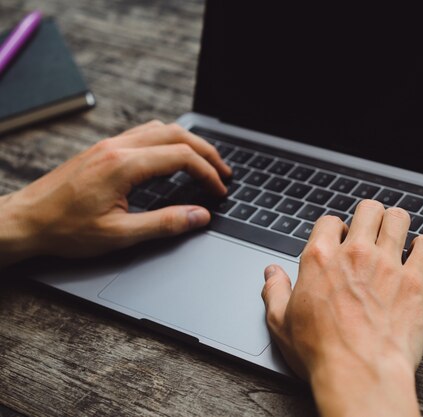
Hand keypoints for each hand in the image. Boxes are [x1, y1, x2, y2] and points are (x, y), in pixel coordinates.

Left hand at [0, 121, 230, 266]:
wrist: (25, 221)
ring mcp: (108, 144)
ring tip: (205, 162)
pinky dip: (168, 141)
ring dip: (188, 142)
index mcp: (123, 165)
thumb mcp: (119, 235)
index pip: (181, 157)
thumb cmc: (65, 230)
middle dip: (206, 152)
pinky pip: (144, 133)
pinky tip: (171, 156)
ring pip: (160, 129)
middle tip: (223, 172)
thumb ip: (164, 223)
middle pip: (176, 134)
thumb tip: (199, 215)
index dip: (207, 173)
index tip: (219, 191)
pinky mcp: (102, 149)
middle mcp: (117, 147)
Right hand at [262, 200, 422, 416]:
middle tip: (371, 230)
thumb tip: (271, 274)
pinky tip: (419, 253)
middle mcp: (355, 254)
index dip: (335, 228)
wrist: (359, 373)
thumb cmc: (320, 352)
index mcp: (320, 259)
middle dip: (369, 216)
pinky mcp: (415, 281)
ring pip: (398, 219)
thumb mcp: (281, 323)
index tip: (340, 239)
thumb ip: (275, 291)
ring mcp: (387, 264)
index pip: (330, 221)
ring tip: (396, 234)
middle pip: (368, 209)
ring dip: (396, 223)